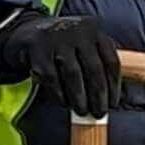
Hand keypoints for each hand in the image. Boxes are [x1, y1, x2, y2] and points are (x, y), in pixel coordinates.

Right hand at [0, 8, 126, 116]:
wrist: (29, 32)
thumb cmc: (66, 46)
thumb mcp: (86, 44)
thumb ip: (100, 62)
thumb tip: (115, 97)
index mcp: (95, 31)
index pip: (111, 60)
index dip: (115, 85)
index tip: (113, 103)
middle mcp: (78, 32)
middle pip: (94, 69)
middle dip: (98, 95)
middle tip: (99, 113)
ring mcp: (57, 39)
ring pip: (74, 74)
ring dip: (80, 97)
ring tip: (82, 111)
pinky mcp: (38, 50)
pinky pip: (52, 77)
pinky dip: (59, 93)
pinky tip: (64, 102)